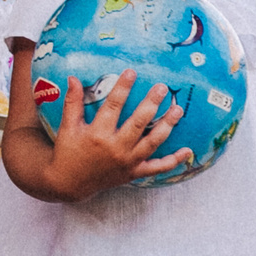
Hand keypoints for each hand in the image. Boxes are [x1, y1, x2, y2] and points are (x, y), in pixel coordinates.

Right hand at [35, 74, 189, 200]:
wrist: (69, 184)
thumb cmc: (68, 152)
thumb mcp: (67, 127)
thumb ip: (73, 102)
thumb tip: (73, 77)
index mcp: (98, 134)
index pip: (113, 106)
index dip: (123, 88)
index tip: (132, 72)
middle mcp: (116, 148)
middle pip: (138, 123)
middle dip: (151, 104)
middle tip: (162, 88)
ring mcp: (128, 162)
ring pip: (152, 142)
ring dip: (167, 126)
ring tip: (178, 110)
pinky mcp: (134, 173)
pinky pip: (158, 168)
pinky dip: (173, 161)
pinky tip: (187, 150)